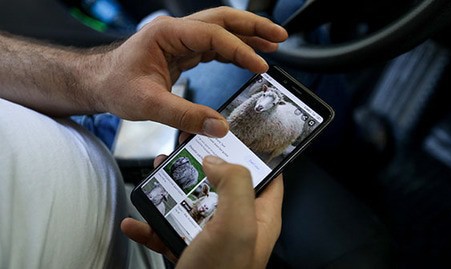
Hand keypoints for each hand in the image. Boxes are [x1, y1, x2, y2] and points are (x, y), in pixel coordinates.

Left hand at [92, 7, 287, 136]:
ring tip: (273, 44)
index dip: (240, 50)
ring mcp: (181, 40)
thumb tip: (218, 127)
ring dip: (247, 35)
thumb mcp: (148, 104)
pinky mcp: (182, 51)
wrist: (98, 83)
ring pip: (221, 29)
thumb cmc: (115, 85)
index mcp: (168, 34)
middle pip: (223, 20)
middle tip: (278, 36)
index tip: (261, 66)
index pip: (214, 36)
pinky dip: (234, 50)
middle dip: (253, 27)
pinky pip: (214, 46)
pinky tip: (247, 58)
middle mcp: (177, 31)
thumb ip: (185, 116)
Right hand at [121, 155, 283, 267]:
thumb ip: (235, 184)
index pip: (268, 176)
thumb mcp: (237, 225)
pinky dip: (151, 225)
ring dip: (172, 191)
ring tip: (156, 175)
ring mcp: (212, 239)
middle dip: (203, 166)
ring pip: (192, 204)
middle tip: (185, 150)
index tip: (237, 134)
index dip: (256, 153)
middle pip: (223, 184)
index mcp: (260, 217)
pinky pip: (168, 232)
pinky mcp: (189, 252)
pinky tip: (136, 221)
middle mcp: (238, 225)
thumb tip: (216, 162)